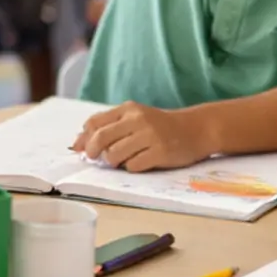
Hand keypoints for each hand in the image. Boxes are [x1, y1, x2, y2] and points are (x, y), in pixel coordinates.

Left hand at [70, 101, 215, 170]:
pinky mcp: (160, 152)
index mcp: (128, 109)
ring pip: (114, 154)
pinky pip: (133, 165)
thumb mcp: (137, 117)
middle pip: (101, 138)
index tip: (80, 148)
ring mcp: (150, 136)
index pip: (95, 122)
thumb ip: (111, 126)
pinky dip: (131, 167)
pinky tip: (139, 163)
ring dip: (112, 162)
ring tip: (120, 161)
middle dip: (92, 151)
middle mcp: (138, 120)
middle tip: (94, 158)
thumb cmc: (160, 126)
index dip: (83, 137)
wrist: (196, 129)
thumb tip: (79, 143)